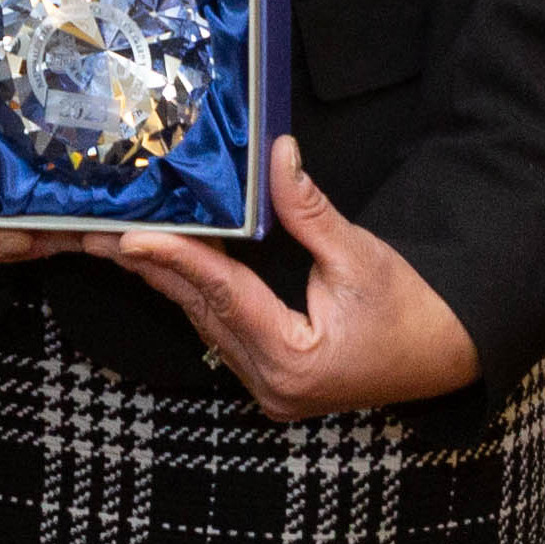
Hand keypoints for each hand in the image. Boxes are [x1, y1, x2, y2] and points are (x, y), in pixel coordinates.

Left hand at [99, 137, 480, 420]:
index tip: (133, 236)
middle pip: (202, 313)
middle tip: (99, 234)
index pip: (224, 297)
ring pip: (205, 324)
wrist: (445, 355)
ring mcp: (268, 388)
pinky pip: (221, 331)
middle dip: (152, 269)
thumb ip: (309, 211)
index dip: (178, 260)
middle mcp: (270, 384)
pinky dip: (197, 295)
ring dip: (168, 281)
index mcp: (293, 362)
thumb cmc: (411, 310)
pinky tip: (168, 267)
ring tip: (120, 243)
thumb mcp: (360, 255)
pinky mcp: (271, 378)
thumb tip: (278, 155)